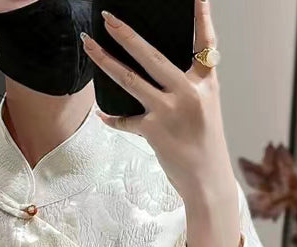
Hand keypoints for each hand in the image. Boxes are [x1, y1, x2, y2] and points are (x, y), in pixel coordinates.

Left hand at [81, 0, 234, 201]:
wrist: (207, 179)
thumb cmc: (204, 143)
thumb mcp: (205, 107)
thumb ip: (187, 86)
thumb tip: (154, 70)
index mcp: (205, 83)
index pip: (205, 42)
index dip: (201, 16)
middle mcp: (189, 92)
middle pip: (152, 55)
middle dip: (126, 34)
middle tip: (107, 18)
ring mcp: (170, 111)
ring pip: (129, 79)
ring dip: (105, 61)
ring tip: (89, 45)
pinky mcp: (154, 131)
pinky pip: (125, 120)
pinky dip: (112, 118)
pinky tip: (100, 113)